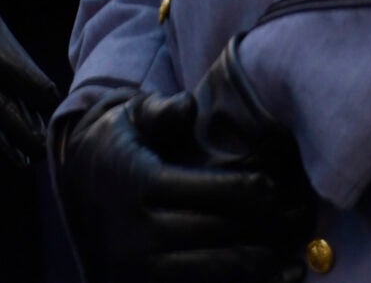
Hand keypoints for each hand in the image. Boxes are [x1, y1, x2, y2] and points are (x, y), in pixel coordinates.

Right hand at [55, 67, 313, 282]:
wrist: (72, 195)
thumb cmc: (113, 147)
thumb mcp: (127, 118)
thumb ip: (160, 111)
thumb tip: (189, 105)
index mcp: (138, 183)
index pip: (202, 191)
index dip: (244, 191)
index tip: (275, 188)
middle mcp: (137, 230)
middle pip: (215, 233)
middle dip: (262, 229)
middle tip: (298, 221)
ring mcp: (140, 266)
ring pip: (214, 269)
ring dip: (259, 265)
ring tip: (295, 259)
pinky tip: (274, 280)